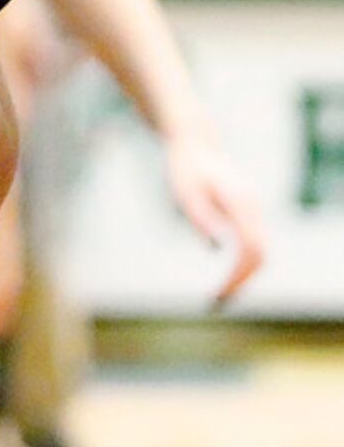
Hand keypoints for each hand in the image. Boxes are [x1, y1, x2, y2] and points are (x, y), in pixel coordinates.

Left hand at [162, 122, 264, 306]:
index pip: (251, 251)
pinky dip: (243, 265)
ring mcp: (253, 210)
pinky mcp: (247, 212)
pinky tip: (226, 278)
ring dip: (243, 276)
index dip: (238, 276)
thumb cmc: (185, 168)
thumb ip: (201, 217)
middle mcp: (253, 208)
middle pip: (260, 256)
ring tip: (220, 296)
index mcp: (241, 205)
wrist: (195, 143)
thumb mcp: (185, 193)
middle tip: (217, 303)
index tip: (218, 295)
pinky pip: (253, 245)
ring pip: (259, 252)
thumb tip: (215, 247)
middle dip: (241, 282)